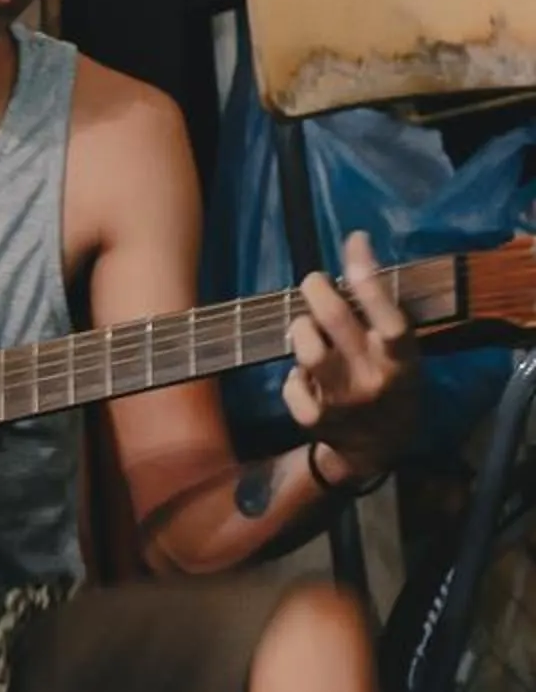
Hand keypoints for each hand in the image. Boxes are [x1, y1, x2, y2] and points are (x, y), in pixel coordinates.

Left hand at [283, 230, 419, 478]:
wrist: (378, 450)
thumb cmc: (390, 387)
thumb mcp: (401, 356)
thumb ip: (380, 320)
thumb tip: (356, 257)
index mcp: (401, 358)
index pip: (387, 311)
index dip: (368, 273)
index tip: (355, 241)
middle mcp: (372, 376)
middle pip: (334, 320)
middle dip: (316, 290)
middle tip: (313, 281)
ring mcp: (342, 399)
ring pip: (306, 348)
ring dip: (300, 330)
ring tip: (306, 329)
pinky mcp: (314, 418)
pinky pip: (291, 381)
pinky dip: (294, 375)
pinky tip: (306, 377)